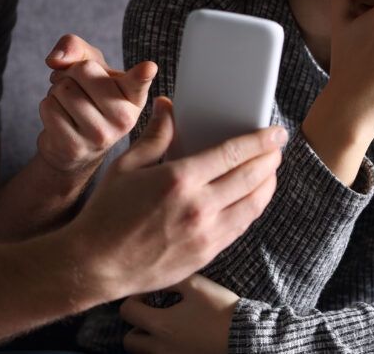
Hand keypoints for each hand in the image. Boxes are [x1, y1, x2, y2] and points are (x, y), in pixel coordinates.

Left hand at [37, 34, 156, 172]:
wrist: (75, 143)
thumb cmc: (87, 95)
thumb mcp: (89, 64)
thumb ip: (76, 47)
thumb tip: (56, 59)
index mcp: (134, 96)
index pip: (138, 82)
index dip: (143, 74)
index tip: (148, 68)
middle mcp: (124, 118)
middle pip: (84, 70)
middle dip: (70, 72)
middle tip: (78, 88)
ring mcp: (100, 135)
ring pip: (63, 89)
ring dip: (56, 90)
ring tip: (70, 104)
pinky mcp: (75, 147)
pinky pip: (48, 107)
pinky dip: (47, 105)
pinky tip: (62, 117)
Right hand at [66, 97, 285, 299]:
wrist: (96, 265)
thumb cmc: (106, 214)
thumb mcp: (127, 166)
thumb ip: (155, 136)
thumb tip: (169, 107)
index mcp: (178, 180)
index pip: (233, 154)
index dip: (260, 141)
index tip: (275, 133)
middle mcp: (198, 208)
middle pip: (251, 178)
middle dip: (270, 159)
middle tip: (277, 148)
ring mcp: (205, 235)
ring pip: (253, 206)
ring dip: (267, 185)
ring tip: (269, 171)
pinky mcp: (206, 255)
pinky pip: (241, 227)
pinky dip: (253, 208)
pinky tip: (251, 198)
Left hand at [121, 274, 236, 353]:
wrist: (246, 336)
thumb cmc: (221, 309)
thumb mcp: (196, 286)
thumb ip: (171, 280)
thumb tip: (155, 278)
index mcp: (161, 325)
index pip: (127, 312)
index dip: (134, 299)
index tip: (148, 295)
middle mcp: (160, 348)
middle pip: (129, 341)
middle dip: (136, 326)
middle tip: (151, 315)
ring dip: (147, 340)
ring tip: (164, 327)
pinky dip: (162, 349)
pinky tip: (176, 338)